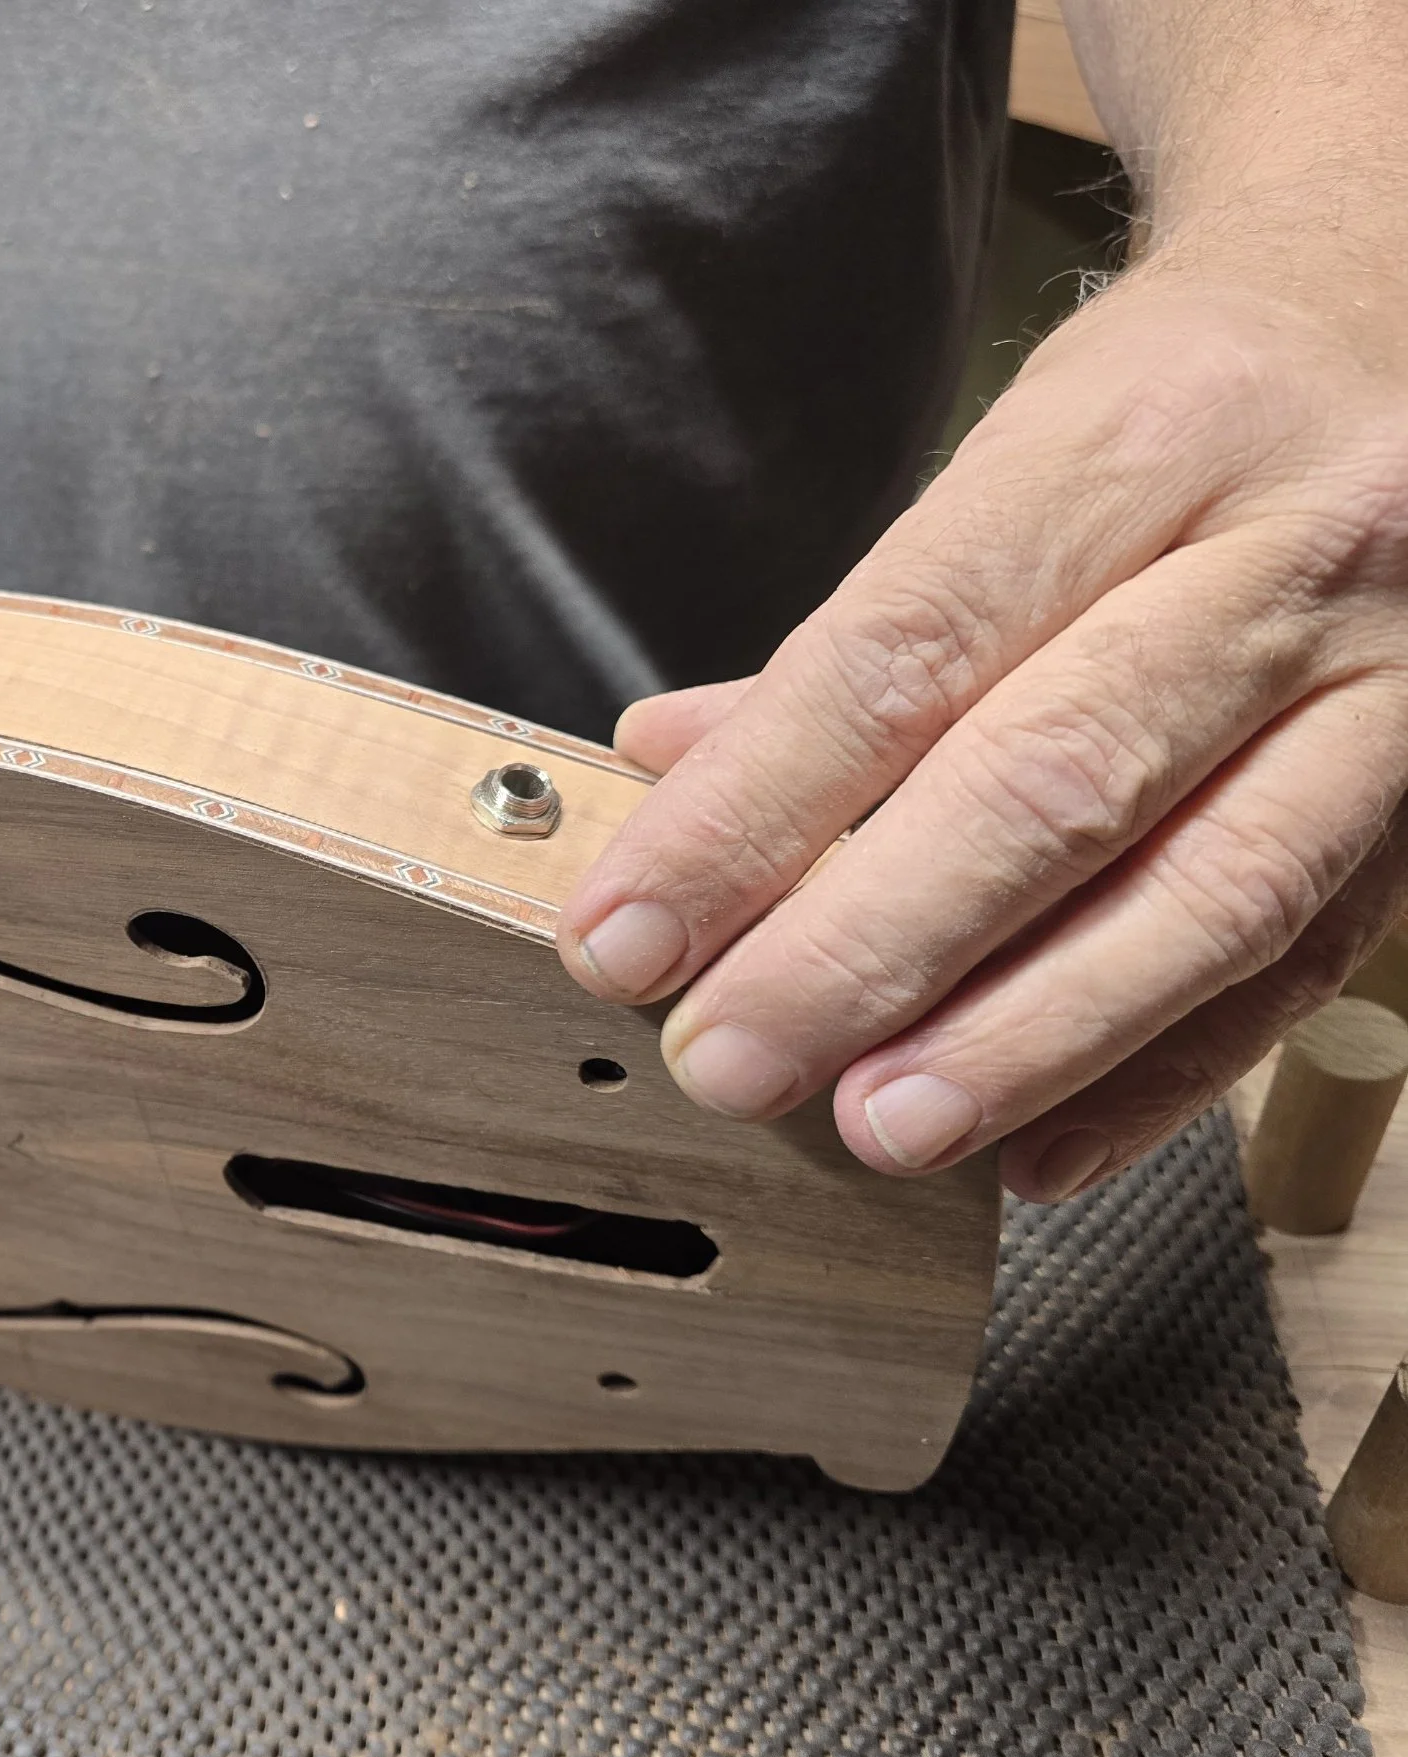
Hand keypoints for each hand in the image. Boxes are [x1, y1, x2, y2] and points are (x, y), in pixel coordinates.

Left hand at [555, 248, 1407, 1201]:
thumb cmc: (1180, 406)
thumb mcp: (1017, 448)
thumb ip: (856, 632)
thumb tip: (665, 768)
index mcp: (1138, 440)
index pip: (908, 649)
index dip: (752, 811)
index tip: (628, 931)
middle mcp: (1286, 556)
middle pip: (1056, 782)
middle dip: (869, 949)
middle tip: (729, 1059)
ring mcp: (1394, 686)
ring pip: (1209, 893)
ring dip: (1025, 1039)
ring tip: (881, 1126)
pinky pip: (1306, 964)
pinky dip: (1163, 1076)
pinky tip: (1039, 1149)